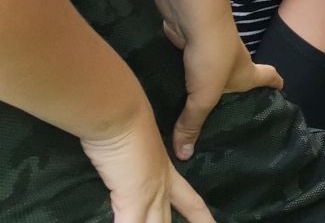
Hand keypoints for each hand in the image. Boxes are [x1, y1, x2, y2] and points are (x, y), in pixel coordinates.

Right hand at [78, 114, 214, 222]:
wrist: (121, 113)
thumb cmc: (125, 123)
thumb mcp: (137, 147)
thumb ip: (136, 163)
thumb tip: (127, 169)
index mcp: (167, 174)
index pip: (192, 203)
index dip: (203, 218)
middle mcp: (162, 188)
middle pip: (172, 222)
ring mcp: (149, 196)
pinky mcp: (131, 200)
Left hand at [171, 28, 281, 162]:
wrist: (193, 18)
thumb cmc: (212, 57)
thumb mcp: (204, 97)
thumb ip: (192, 124)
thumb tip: (184, 156)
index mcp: (248, 72)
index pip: (269, 78)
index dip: (275, 84)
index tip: (280, 90)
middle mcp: (234, 61)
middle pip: (241, 76)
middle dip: (236, 91)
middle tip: (227, 111)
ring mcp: (213, 51)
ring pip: (212, 71)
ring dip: (206, 83)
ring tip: (194, 105)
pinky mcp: (191, 46)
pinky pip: (190, 65)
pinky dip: (184, 75)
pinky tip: (170, 88)